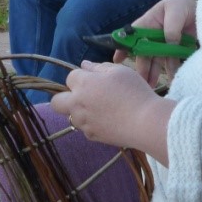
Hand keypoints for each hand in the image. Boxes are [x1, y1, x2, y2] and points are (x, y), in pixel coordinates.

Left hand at [50, 61, 173, 163]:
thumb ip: (99, 67)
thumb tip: (84, 65)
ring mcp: (83, 122)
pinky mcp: (91, 136)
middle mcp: (77, 103)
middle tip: (84, 96)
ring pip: (71, 116)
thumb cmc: (134, 91)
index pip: (70, 77)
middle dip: (65, 97)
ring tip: (102, 108)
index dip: (82, 76)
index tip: (95, 79)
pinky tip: (109, 120)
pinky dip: (92, 123)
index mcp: (84, 84)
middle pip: (57, 101)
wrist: (145, 121)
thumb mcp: (120, 71)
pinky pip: (85, 127)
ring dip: (80, 111)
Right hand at [114, 0, 200, 84]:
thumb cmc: (186, 3)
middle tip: (142, 82)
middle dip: (142, 67)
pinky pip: (172, 60)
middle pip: (145, 52)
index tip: (117, 60)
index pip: (133, 35)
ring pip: (157, 59)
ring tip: (152, 86)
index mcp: (150, 21)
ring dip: (154, 72)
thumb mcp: (176, 12)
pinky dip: (171, 69)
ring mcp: (166, 41)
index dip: (124, 47)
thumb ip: (170, 29)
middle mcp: (155, 33)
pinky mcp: (177, 47)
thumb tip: (168, 47)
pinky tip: (171, 79)